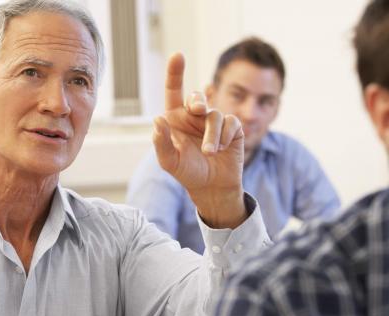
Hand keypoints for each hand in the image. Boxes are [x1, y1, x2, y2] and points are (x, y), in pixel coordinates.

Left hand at [153, 52, 247, 228]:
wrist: (212, 188)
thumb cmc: (188, 173)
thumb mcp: (169, 162)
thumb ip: (161, 142)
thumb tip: (157, 120)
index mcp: (176, 119)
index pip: (173, 91)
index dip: (175, 73)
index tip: (177, 55)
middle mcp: (194, 117)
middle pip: (196, 97)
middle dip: (197, 100)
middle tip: (197, 109)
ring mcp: (214, 121)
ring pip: (214, 115)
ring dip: (211, 135)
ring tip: (209, 152)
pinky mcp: (232, 128)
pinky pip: (230, 123)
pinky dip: (224, 137)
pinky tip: (221, 150)